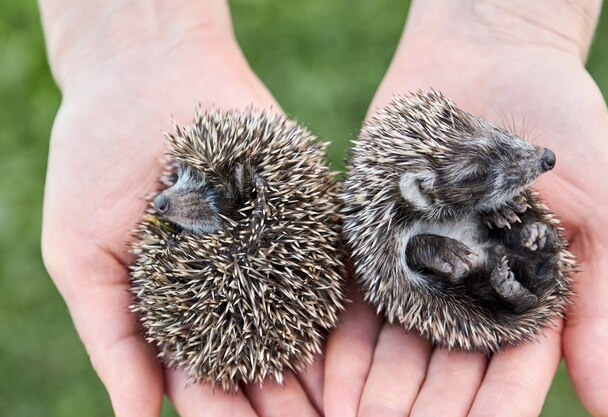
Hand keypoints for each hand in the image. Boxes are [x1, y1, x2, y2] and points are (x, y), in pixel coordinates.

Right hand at [40, 2, 322, 415]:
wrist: (148, 75)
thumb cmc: (96, 163)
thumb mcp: (83, 256)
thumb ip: (112, 337)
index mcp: (179, 308)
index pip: (205, 380)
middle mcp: (230, 289)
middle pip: (262, 363)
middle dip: (284, 406)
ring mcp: (271, 254)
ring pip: (303, 327)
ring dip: (322, 374)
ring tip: (348, 410)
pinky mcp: (302, 217)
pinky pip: (330, 269)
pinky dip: (345, 310)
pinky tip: (363, 351)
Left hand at [324, 1, 607, 415]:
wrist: (490, 57)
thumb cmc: (564, 129)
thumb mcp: (605, 216)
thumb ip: (603, 309)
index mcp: (523, 301)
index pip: (508, 381)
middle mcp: (466, 295)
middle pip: (444, 374)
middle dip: (420, 414)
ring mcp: (417, 270)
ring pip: (396, 348)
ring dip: (375, 391)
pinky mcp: (374, 241)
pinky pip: (356, 300)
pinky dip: (344, 341)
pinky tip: (327, 379)